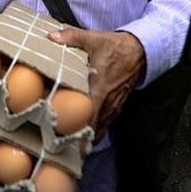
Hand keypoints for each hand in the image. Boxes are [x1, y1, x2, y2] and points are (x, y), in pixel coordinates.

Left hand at [49, 28, 145, 142]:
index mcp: (99, 87)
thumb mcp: (92, 39)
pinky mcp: (116, 107)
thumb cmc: (115, 46)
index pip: (88, 116)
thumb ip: (70, 38)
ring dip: (86, 140)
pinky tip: (82, 137)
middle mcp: (107, 101)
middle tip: (61, 153)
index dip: (77, 132)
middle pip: (92, 130)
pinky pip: (104, 124)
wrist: (139, 51)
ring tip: (69, 150)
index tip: (64, 144)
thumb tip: (50, 38)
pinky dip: (94, 132)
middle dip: (78, 143)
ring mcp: (113, 106)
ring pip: (99, 130)